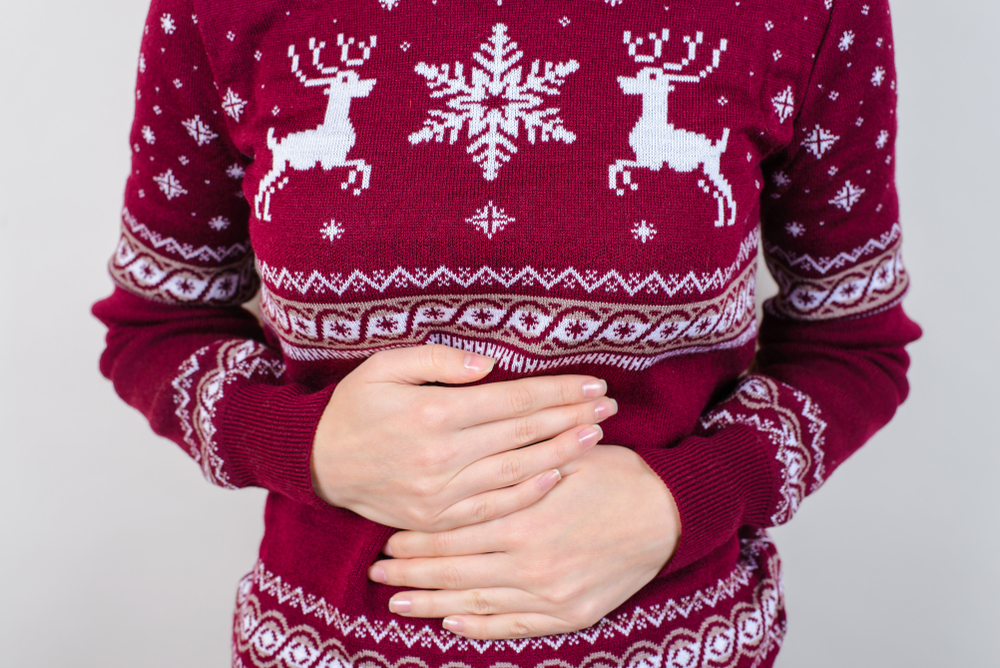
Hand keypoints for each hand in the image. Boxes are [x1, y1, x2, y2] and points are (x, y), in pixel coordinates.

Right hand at [311, 344, 617, 530]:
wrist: (318, 463)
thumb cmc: (355, 407)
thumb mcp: (386, 366)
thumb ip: (439, 360)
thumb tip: (491, 366)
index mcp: (433, 412)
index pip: (513, 399)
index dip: (557, 391)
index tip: (592, 384)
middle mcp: (442, 455)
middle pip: (523, 433)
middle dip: (571, 417)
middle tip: (609, 406)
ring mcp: (440, 492)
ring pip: (516, 471)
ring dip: (561, 452)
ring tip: (596, 436)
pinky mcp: (436, 517)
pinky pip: (493, 507)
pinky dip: (527, 492)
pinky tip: (556, 475)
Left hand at [367, 445, 680, 639]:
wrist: (669, 516)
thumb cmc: (616, 477)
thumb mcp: (566, 457)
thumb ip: (517, 464)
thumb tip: (472, 451)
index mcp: (523, 520)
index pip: (454, 535)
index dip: (417, 538)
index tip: (388, 538)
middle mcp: (531, 564)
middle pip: (455, 572)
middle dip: (412, 573)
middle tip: (379, 572)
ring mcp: (550, 595)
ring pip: (476, 604)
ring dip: (432, 604)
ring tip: (398, 603)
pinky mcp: (569, 614)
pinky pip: (514, 627)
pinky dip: (479, 627)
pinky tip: (452, 623)